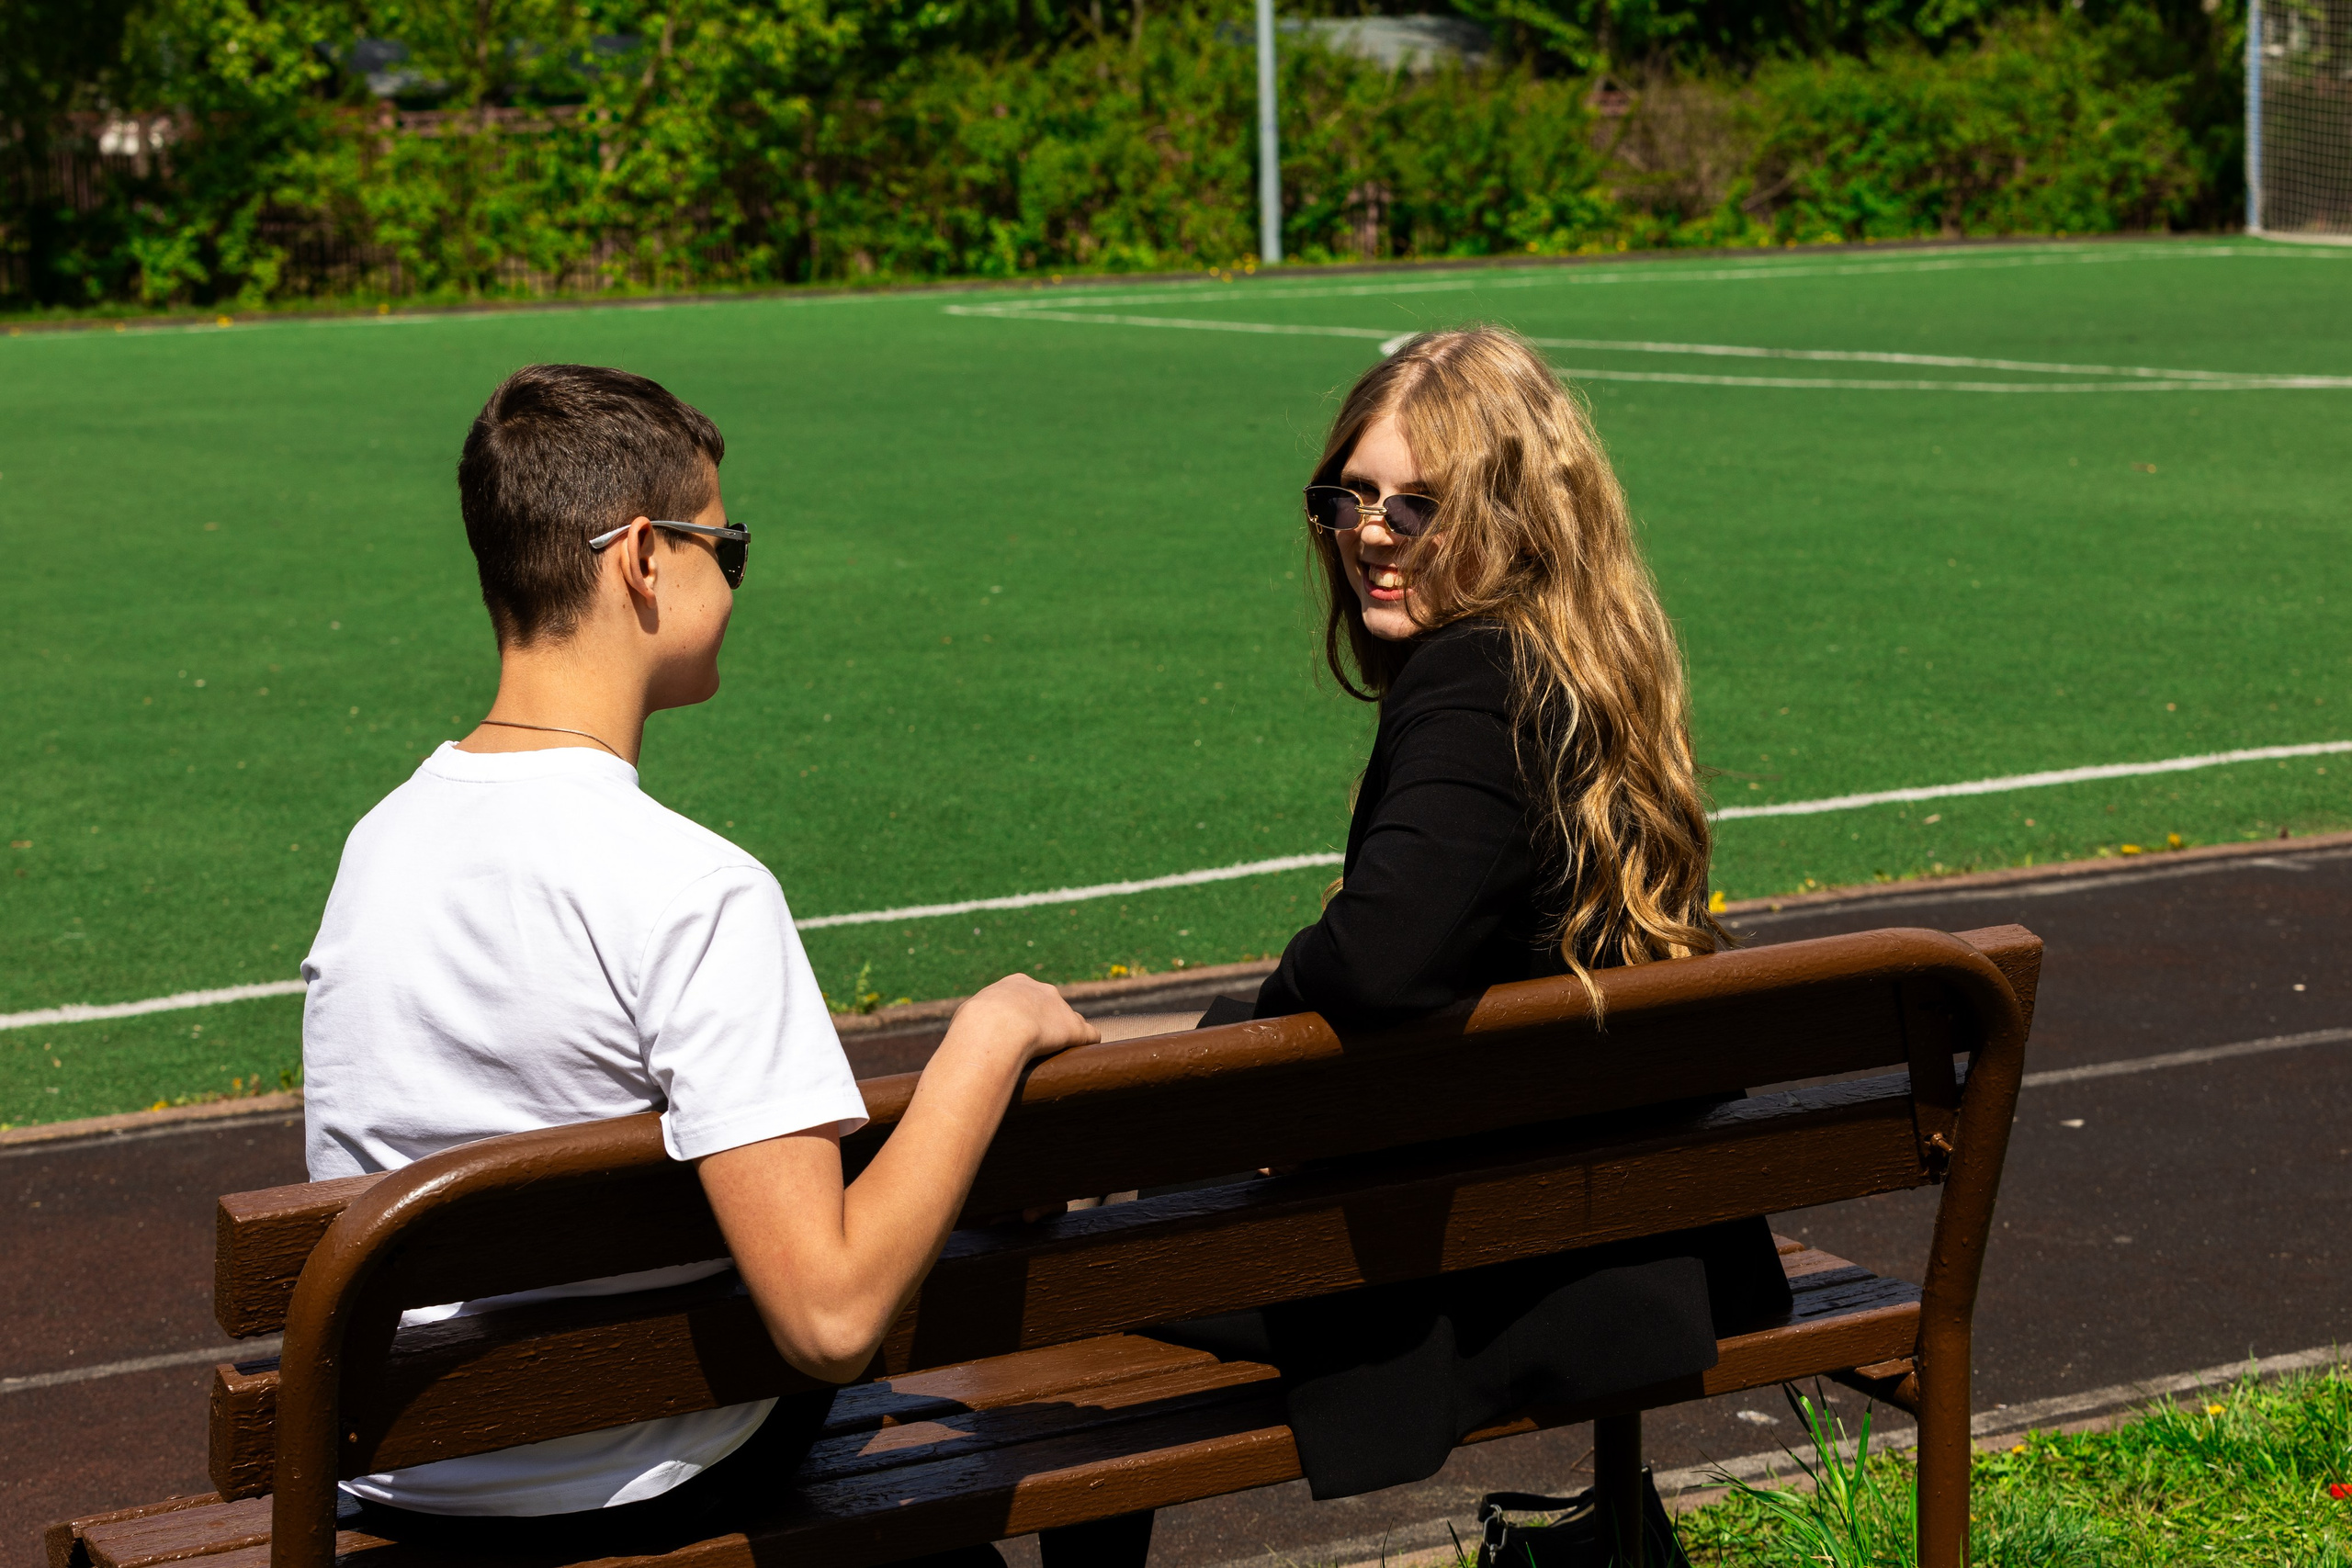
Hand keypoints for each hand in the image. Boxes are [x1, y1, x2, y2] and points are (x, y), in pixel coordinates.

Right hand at [956, 973, 1098, 1062]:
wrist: (996, 1028)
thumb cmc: (974, 1025)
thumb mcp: (968, 1016)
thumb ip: (975, 1020)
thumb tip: (968, 1033)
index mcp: (1016, 984)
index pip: (1025, 996)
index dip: (1021, 1013)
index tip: (1016, 1030)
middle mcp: (1042, 990)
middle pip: (1050, 1005)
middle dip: (1046, 1022)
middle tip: (1036, 1044)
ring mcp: (1062, 1008)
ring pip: (1071, 1020)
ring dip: (1067, 1035)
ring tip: (1062, 1054)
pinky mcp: (1076, 1029)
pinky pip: (1088, 1035)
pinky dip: (1087, 1044)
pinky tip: (1086, 1056)